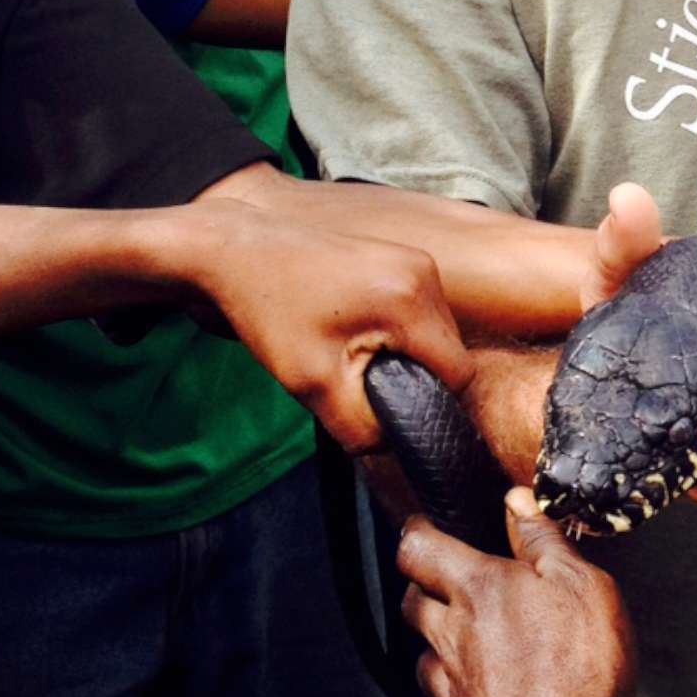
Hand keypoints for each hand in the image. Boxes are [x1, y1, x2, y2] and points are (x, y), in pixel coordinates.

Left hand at [184, 200, 470, 456]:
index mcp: (410, 299)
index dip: (429, 401)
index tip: (384, 404)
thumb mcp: (312, 384)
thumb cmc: (270, 311)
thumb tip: (391, 444)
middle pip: (450, 350)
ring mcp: (414, 258)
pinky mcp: (401, 256)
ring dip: (406, 352)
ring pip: (436, 330)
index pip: (458, 372)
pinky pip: (420, 309)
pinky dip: (398, 329)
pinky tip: (355, 329)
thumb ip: (361, 426)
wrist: (238, 253)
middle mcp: (424, 271)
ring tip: (353, 350)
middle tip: (359, 377)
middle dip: (414, 375)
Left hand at [397, 493, 634, 696]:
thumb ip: (545, 542)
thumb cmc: (576, 673)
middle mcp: (453, 638)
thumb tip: (518, 503)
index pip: (420, 549)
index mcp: (479, 591)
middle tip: (443, 582)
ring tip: (465, 646)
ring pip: (426, 660)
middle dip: (423, 588)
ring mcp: (453, 691)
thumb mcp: (582, 585)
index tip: (422, 526)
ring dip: (439, 649)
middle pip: (413, 604)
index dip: (417, 533)